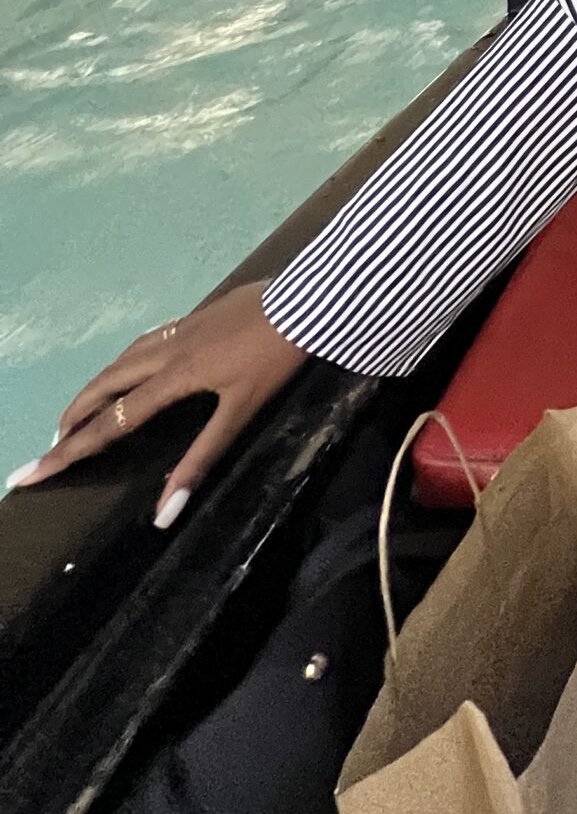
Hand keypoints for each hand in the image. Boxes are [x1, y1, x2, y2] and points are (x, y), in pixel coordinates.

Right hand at [6, 284, 309, 528]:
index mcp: (173, 378)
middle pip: (106, 384)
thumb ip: (200, 460)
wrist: (308, 300)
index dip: (69, 450)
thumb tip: (164, 513)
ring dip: (97, 386)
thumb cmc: (276, 359)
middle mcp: (167, 351)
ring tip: (83, 410)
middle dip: (74, 415)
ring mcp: (182, 328)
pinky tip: (132, 364)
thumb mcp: (241, 412)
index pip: (111, 422)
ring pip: (124, 358)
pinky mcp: (198, 315)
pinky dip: (126, 361)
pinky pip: (146, 341)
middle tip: (53, 444)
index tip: (29, 470)